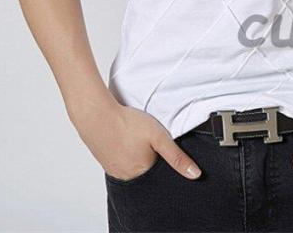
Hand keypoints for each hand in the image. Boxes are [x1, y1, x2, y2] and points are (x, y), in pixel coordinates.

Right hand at [69, 98, 201, 180]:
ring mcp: (114, 171)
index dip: (163, 159)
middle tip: (145, 140)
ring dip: (137, 156)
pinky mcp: (105, 163)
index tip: (160, 146)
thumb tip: (195, 175)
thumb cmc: (128, 123)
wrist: (97, 114)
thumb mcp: (159, 136)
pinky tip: (125, 141)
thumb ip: (177, 157)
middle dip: (150, 158)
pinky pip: (121, 163)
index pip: (161, 174)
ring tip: (135, 139)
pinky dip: (125, 154)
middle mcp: (127, 177)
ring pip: (133, 167)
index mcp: (143, 174)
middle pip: (147, 171)